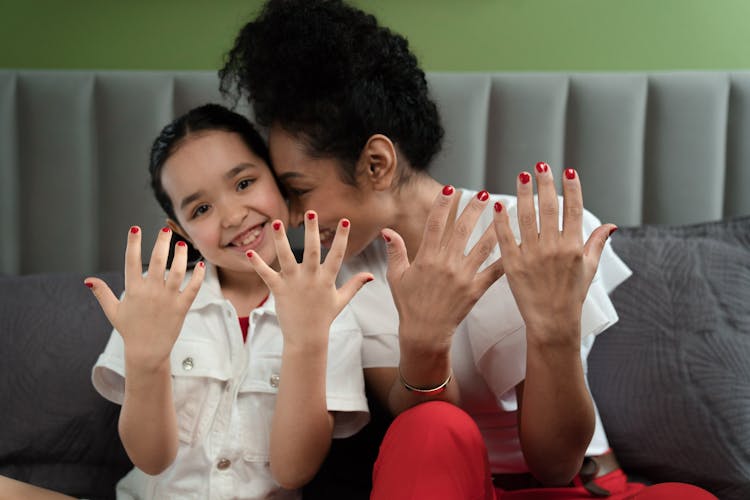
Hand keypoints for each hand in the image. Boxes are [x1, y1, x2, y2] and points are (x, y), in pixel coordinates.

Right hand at [84, 226, 204, 368]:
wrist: (147, 352)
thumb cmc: (130, 330)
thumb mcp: (113, 311)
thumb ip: (102, 293)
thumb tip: (89, 280)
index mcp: (133, 290)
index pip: (131, 261)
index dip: (133, 243)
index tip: (135, 228)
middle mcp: (150, 292)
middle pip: (157, 260)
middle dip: (161, 242)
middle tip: (165, 229)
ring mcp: (167, 299)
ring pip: (177, 271)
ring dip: (181, 256)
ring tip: (182, 244)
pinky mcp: (181, 307)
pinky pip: (193, 288)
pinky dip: (198, 276)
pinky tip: (201, 265)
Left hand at [246, 212, 371, 348]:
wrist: (307, 338)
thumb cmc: (324, 318)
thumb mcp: (341, 300)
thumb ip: (355, 285)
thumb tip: (370, 275)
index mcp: (327, 279)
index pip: (337, 254)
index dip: (342, 237)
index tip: (344, 220)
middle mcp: (311, 278)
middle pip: (312, 250)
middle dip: (311, 231)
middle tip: (311, 212)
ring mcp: (294, 283)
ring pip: (287, 257)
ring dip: (281, 240)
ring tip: (278, 223)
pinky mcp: (279, 290)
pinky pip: (266, 275)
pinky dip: (257, 264)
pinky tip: (249, 252)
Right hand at [383, 186, 503, 353]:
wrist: (424, 332)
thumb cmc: (409, 305)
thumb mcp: (397, 276)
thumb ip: (395, 251)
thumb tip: (387, 230)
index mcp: (426, 258)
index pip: (435, 224)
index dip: (442, 204)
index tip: (450, 188)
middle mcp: (446, 264)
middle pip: (462, 230)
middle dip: (473, 209)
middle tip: (484, 193)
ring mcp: (462, 277)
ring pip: (482, 247)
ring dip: (493, 227)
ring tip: (503, 211)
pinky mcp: (475, 290)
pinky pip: (494, 271)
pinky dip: (505, 257)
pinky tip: (516, 244)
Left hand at [492, 163, 616, 343]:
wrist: (553, 322)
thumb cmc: (572, 295)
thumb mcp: (589, 269)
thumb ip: (597, 244)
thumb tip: (611, 225)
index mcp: (574, 247)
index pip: (574, 210)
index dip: (572, 189)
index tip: (568, 171)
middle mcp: (554, 249)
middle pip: (549, 208)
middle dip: (545, 184)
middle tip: (540, 165)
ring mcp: (533, 256)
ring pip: (527, 218)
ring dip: (524, 194)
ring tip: (521, 176)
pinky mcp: (513, 265)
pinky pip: (506, 238)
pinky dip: (502, 220)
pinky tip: (500, 204)